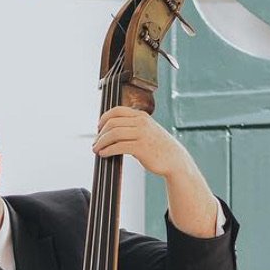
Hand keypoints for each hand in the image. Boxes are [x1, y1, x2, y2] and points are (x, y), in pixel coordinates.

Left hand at [93, 106, 219, 236]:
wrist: (174, 159)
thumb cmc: (157, 146)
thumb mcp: (146, 129)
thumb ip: (132, 126)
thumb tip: (110, 130)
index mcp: (141, 116)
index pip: (117, 111)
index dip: (104, 118)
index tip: (98, 128)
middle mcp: (141, 122)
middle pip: (112, 123)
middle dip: (100, 134)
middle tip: (95, 143)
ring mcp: (141, 134)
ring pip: (113, 134)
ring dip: (101, 142)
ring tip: (97, 149)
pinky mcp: (141, 148)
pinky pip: (118, 147)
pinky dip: (107, 150)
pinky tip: (104, 154)